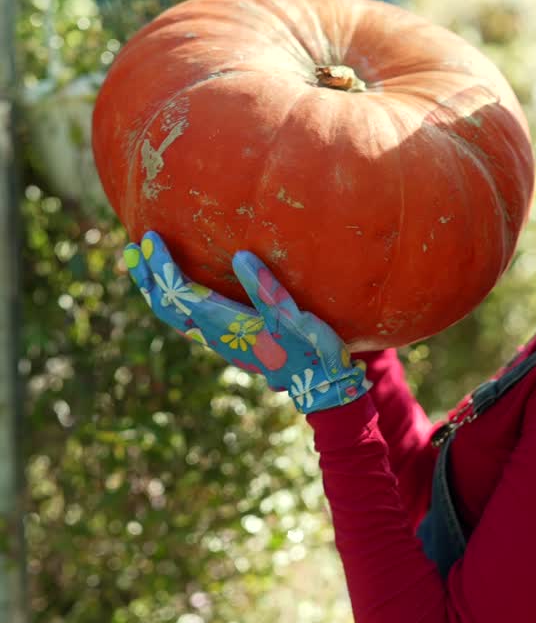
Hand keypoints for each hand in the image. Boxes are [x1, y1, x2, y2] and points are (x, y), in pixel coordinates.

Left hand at [123, 231, 370, 412]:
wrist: (318, 384)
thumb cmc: (310, 348)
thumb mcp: (293, 317)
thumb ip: (266, 288)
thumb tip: (240, 256)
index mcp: (224, 323)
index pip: (179, 292)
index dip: (162, 264)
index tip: (149, 238)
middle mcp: (213, 333)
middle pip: (166, 305)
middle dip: (147, 276)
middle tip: (130, 248)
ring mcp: (217, 339)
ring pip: (173, 315)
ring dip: (155, 289)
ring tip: (142, 264)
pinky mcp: (225, 341)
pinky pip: (186, 319)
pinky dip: (172, 300)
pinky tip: (177, 289)